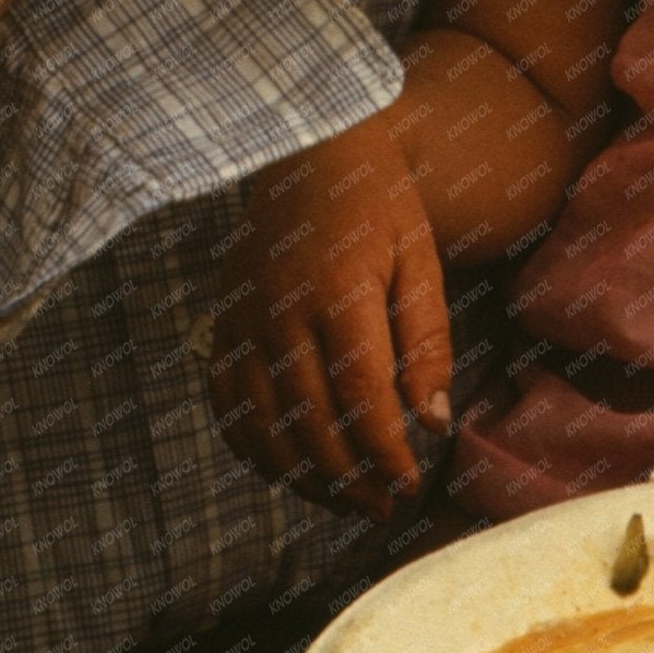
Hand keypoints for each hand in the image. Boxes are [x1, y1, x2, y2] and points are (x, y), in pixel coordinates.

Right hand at [206, 125, 452, 518]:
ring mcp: (242, 318)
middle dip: (350, 480)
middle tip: (384, 508)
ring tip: (345, 499)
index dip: (384, 453)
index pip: (360, 397)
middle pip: (310, 423)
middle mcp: (280, 309)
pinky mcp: (222, 321)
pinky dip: (252, 446)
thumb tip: (432, 423)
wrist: (308, 145)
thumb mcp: (420, 257)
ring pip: (263, 425)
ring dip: (303, 477)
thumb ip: (426, 341)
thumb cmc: (378, 200)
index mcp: (338, 290)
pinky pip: (224, 403)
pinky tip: (287, 467)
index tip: (410, 486)